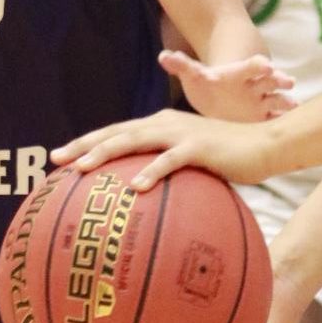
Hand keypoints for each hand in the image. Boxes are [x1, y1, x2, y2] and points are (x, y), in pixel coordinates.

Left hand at [51, 109, 276, 191]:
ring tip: (82, 168)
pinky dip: (152, 171)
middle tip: (56, 159)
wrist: (265, 146)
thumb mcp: (192, 163)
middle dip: (84, 145)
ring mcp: (181, 134)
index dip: (86, 143)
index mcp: (160, 126)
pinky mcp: (200, 147)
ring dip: (107, 152)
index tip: (59, 157)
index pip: (116, 133)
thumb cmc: (229, 159)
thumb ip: (168, 171)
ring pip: (135, 140)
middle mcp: (165, 124)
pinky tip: (136, 187)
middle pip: (116, 132)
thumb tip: (144, 198)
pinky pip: (170, 160)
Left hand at [158, 49, 293, 122]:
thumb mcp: (194, 76)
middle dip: (279, 80)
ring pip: (278, 100)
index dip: (258, 65)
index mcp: (238, 74)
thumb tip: (162, 55)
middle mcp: (254, 86)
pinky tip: (293, 128)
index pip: (251, 66)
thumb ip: (181, 65)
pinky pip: (278, 120)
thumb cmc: (207, 85)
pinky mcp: (265, 119)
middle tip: (288, 82)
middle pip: (269, 80)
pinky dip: (285, 123)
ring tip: (293, 106)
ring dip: (286, 102)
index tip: (266, 65)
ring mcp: (262, 102)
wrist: (218, 98)